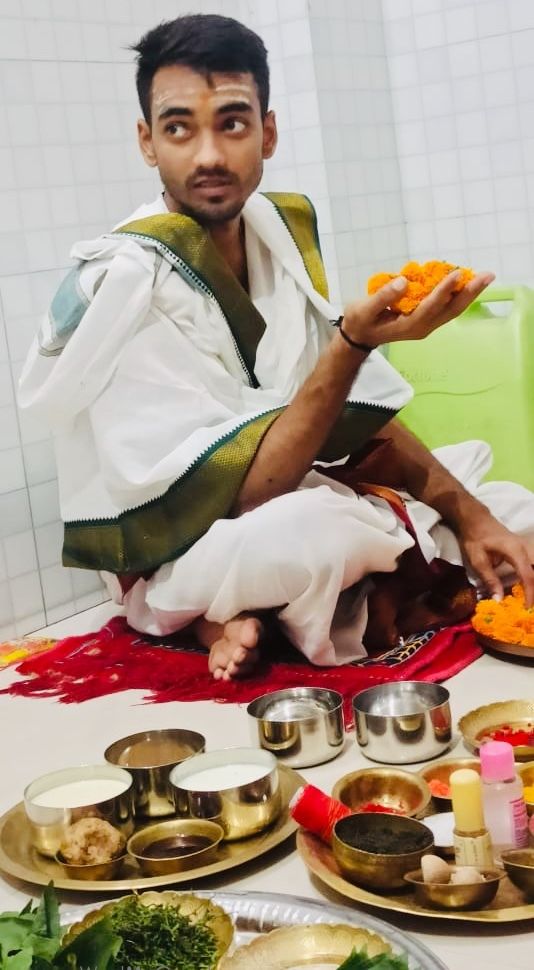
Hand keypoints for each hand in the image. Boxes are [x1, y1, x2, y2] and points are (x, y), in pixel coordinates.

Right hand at [342, 269, 494, 348]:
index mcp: (409, 325)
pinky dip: (458, 294)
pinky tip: (466, 281)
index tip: (457, 273)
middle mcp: (423, 327)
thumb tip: (404, 281)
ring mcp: (426, 324)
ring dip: (469, 294)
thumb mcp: (363, 310)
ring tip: (484, 277)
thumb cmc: (360, 322)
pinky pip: (446, 307)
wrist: (359, 337)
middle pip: (452, 310)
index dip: (445, 290)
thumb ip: (383, 297)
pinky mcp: (426, 319)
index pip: (431, 306)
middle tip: (488, 275)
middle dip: (470, 292)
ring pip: (453, 309)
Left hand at [457, 510, 533, 606]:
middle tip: (530, 603)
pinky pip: (533, 564)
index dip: (530, 593)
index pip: (528, 576)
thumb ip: (489, 579)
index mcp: (515, 551)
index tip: (527, 608)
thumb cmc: (474, 537)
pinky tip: (527, 586)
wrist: (474, 518)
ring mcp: (526, 547)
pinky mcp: (524, 549)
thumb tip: (499, 600)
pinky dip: (532, 575)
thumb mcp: (477, 560)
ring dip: (533, 581)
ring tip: (529, 596)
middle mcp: (525, 549)